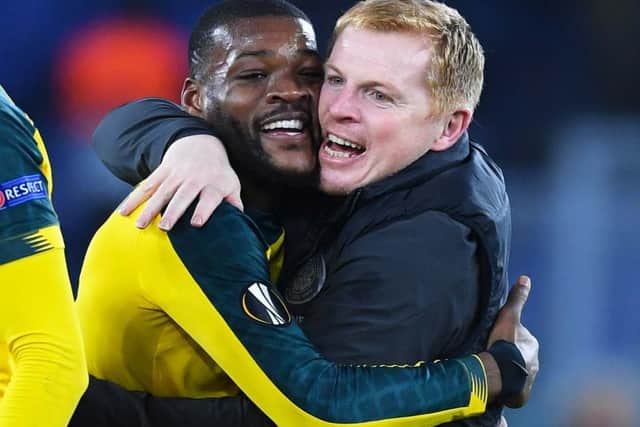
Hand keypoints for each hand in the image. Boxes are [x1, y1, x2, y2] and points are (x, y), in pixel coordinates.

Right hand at [118, 135, 242, 229]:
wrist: (201, 144)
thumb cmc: (218, 173)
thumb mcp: (231, 184)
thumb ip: (235, 203)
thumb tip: (241, 224)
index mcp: (213, 184)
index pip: (209, 197)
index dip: (204, 209)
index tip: (197, 223)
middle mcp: (194, 178)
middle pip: (182, 195)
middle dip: (173, 210)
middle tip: (165, 227)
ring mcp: (176, 175)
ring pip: (161, 192)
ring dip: (150, 208)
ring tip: (140, 225)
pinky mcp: (161, 172)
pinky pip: (145, 186)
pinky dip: (134, 199)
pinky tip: (123, 212)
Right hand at [488, 275, 538, 407]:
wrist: (501, 371)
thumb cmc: (505, 342)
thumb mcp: (508, 316)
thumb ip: (517, 298)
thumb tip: (525, 278)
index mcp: (531, 344)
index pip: (519, 339)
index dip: (507, 339)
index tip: (495, 341)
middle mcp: (534, 362)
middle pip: (518, 357)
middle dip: (508, 357)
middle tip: (491, 356)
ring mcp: (528, 379)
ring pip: (516, 373)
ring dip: (507, 373)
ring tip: (492, 371)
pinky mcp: (521, 395)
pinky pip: (513, 390)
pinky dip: (506, 388)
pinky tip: (496, 385)